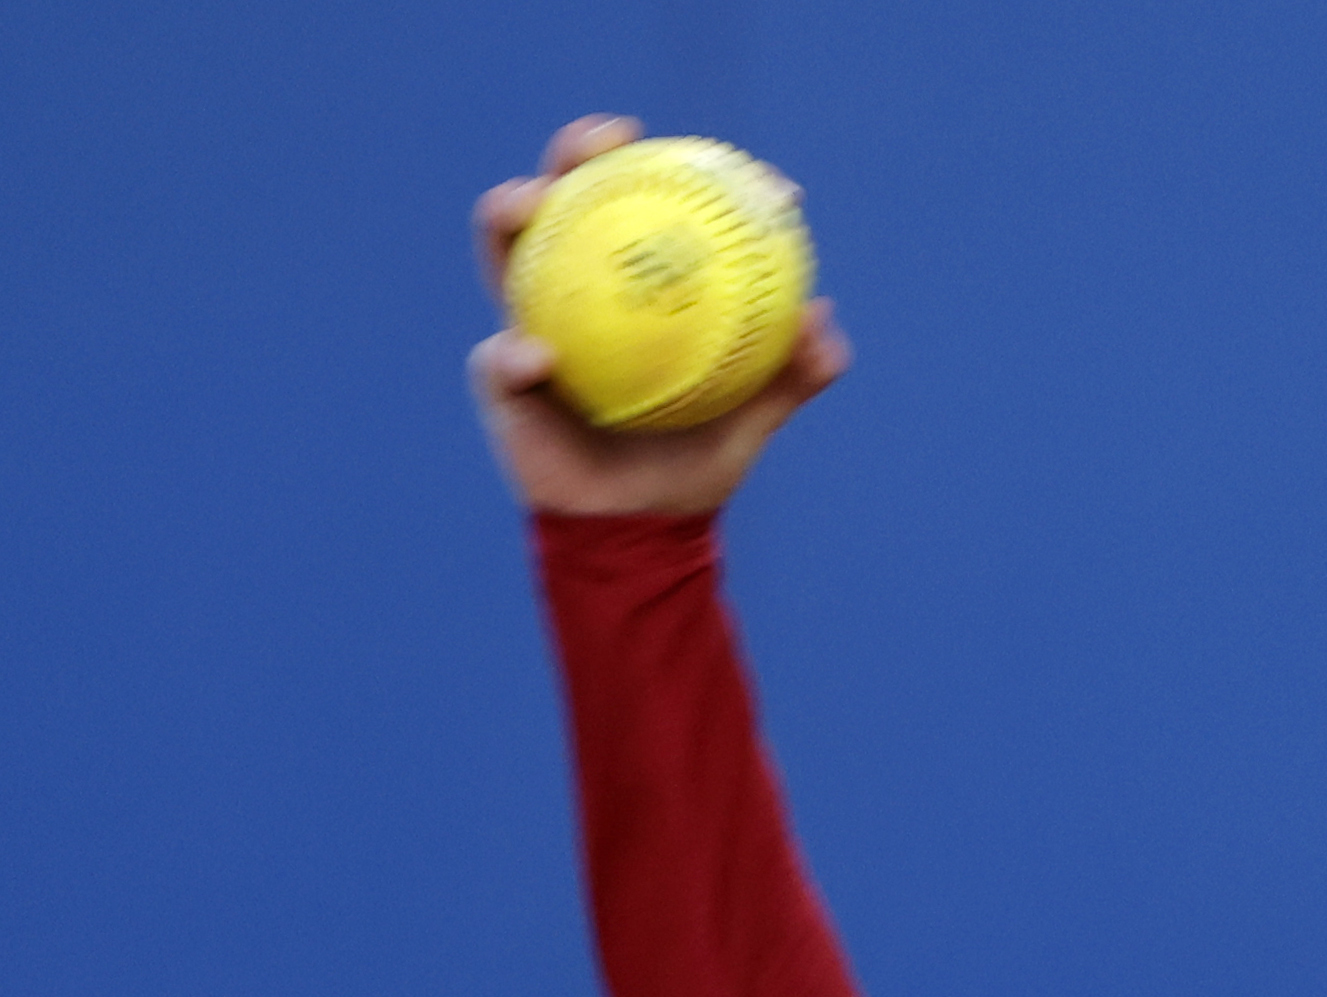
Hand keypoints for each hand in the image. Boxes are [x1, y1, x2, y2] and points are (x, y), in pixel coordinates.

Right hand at [468, 116, 847, 516]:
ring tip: (533, 204)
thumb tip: (826, 321)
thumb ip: (791, 374)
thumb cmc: (690, 465)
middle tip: (609, 138)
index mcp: (626, 291)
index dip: (675, 173)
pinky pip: (500, 360)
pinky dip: (516, 354)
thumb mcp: (750, 418)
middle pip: (562, 197)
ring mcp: (527, 326)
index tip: (722, 164)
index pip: (642, 210)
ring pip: (504, 249)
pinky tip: (539, 356)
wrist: (641, 528)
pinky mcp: (500, 380)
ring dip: (511, 214)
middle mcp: (572, 292)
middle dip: (575, 151)